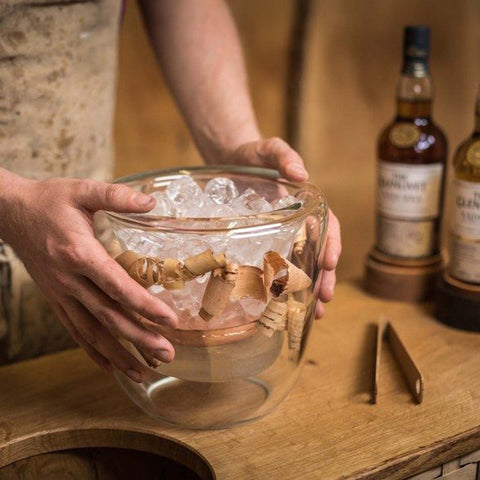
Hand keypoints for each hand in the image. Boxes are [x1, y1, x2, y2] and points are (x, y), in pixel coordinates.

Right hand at [0, 174, 177, 381]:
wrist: (10, 212)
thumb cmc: (49, 200)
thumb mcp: (82, 190)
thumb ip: (116, 196)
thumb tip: (150, 201)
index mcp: (79, 253)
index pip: (116, 285)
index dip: (143, 305)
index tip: (169, 319)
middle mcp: (69, 279)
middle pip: (108, 316)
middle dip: (139, 338)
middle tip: (168, 354)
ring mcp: (60, 293)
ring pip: (91, 331)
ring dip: (119, 354)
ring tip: (145, 373)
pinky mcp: (55, 299)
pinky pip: (74, 331)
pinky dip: (93, 351)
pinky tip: (110, 367)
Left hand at [226, 137, 341, 317]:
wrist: (230, 161)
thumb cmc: (253, 155)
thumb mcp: (268, 150)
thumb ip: (284, 156)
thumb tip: (301, 173)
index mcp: (307, 204)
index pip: (328, 227)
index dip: (332, 245)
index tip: (329, 263)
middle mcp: (298, 223)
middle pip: (318, 253)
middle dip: (324, 277)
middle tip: (324, 300)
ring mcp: (283, 235)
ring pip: (302, 266)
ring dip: (309, 290)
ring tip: (312, 314)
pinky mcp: (265, 243)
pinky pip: (278, 266)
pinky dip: (284, 287)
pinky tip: (283, 306)